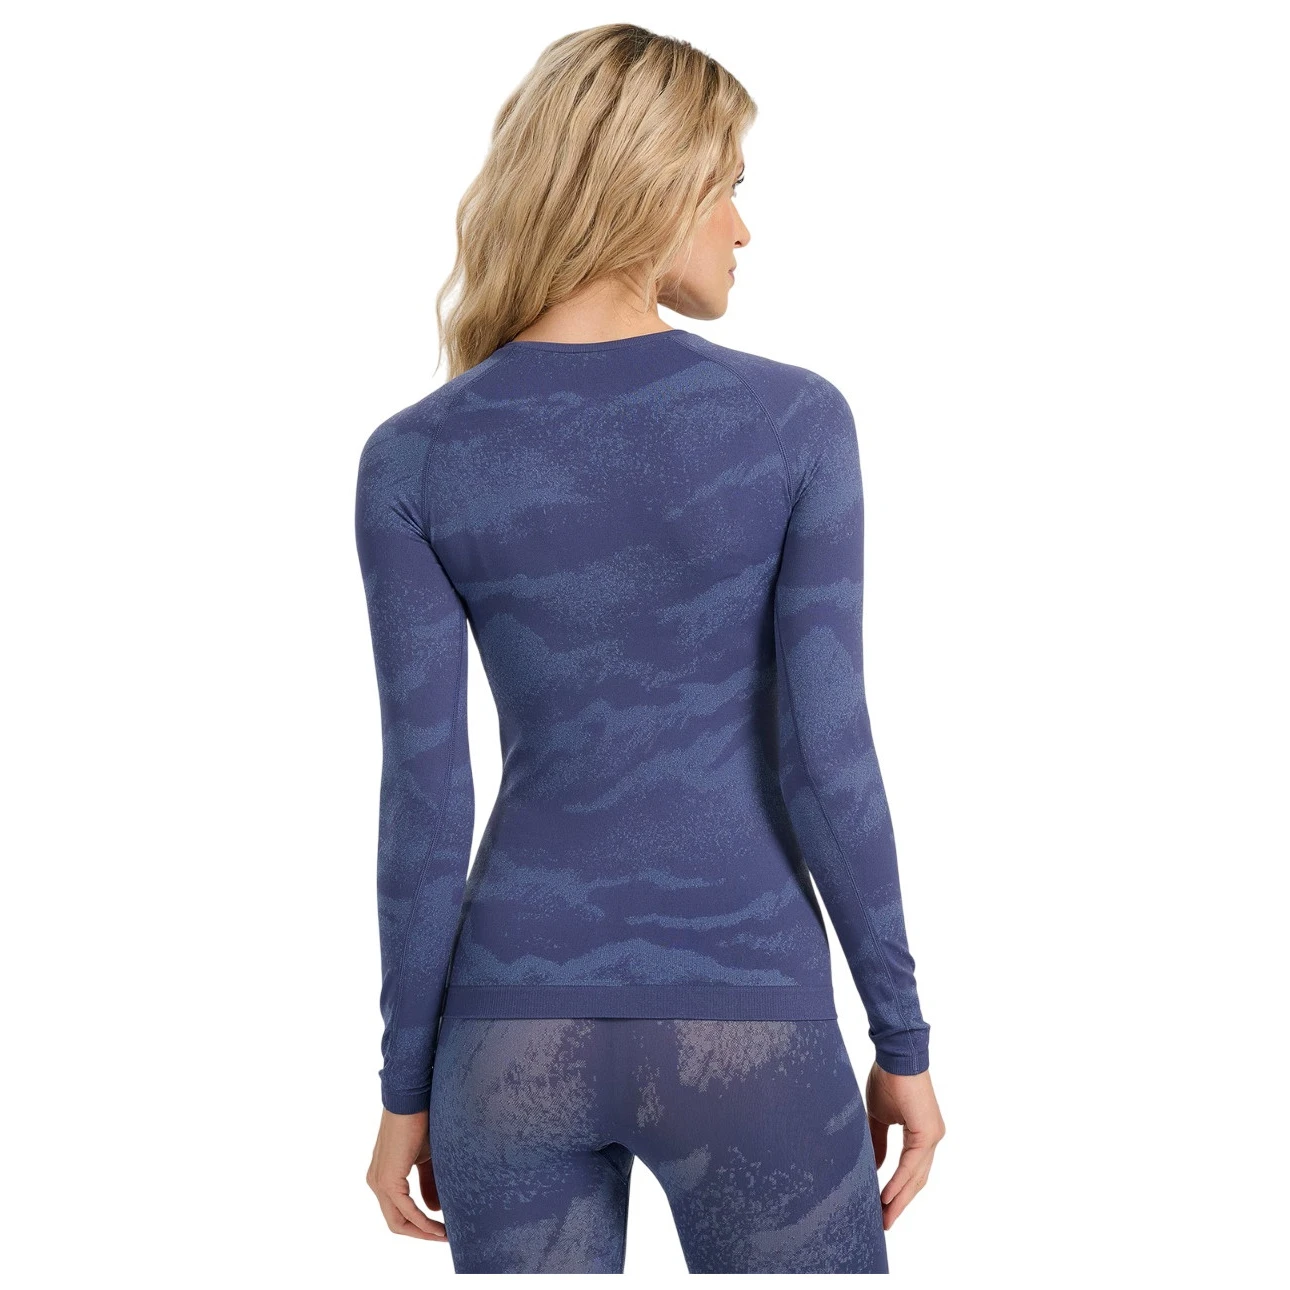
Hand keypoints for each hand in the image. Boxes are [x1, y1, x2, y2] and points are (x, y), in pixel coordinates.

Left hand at [366, 1107, 447, 1241]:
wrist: (412, 1098)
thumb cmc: (421, 1121)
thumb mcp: (427, 1158)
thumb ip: (428, 1183)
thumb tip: (435, 1210)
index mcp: (384, 1177)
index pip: (398, 1212)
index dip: (419, 1225)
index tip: (442, 1229)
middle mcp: (376, 1183)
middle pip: (396, 1222)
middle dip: (421, 1233)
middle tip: (445, 1237)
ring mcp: (379, 1182)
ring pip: (398, 1220)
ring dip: (423, 1231)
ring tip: (445, 1234)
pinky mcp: (388, 1180)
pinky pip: (405, 1209)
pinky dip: (422, 1220)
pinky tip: (438, 1225)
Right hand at [865, 1064, 944, 1228]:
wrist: (895, 1055)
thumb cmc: (887, 1079)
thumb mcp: (879, 1117)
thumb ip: (879, 1142)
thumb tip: (876, 1167)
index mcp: (921, 1134)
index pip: (911, 1171)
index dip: (898, 1192)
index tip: (882, 1208)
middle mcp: (931, 1138)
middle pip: (916, 1180)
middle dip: (899, 1203)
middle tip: (883, 1223)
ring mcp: (932, 1136)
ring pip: (916, 1176)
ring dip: (899, 1199)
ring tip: (883, 1216)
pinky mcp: (927, 1132)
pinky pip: (911, 1164)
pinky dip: (899, 1181)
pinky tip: (886, 1196)